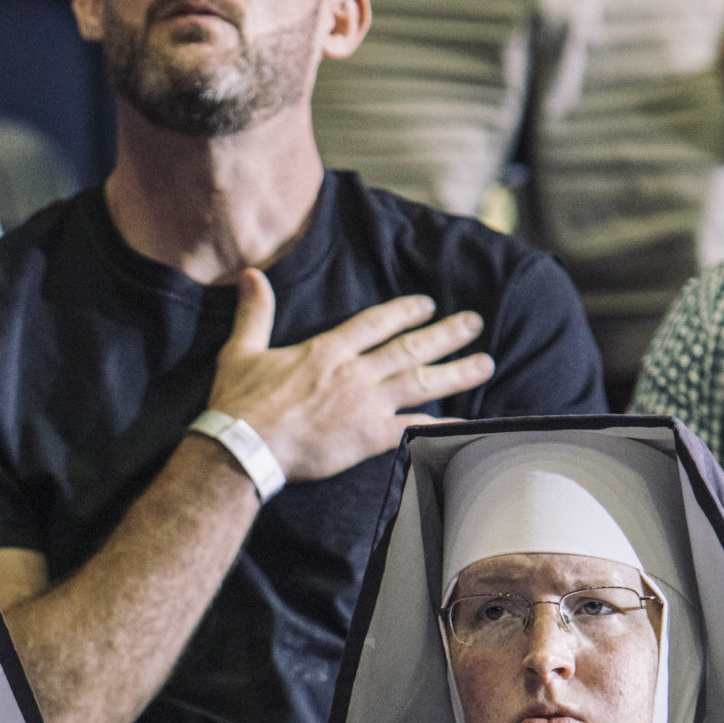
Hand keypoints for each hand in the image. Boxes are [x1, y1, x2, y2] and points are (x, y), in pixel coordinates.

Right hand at [205, 272, 495, 483]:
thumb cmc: (239, 403)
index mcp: (327, 350)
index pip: (376, 322)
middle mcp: (355, 372)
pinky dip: (440, 426)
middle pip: (410, 347)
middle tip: (473, 324)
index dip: (405, 311)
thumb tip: (250, 274)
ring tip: (484, 363)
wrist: (244, 448)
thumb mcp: (241, 351)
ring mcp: (366, 404)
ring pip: (421, 381)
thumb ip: (254, 312)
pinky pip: (413, 429)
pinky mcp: (368, 436)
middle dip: (446, 334)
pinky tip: (464, 422)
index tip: (427, 305)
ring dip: (456, 372)